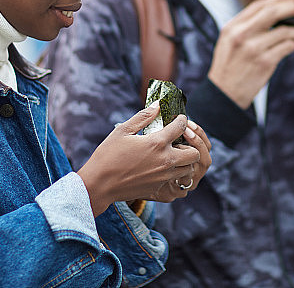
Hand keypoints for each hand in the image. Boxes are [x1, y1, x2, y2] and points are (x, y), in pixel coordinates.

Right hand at [77, 101, 200, 215]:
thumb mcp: (123, 131)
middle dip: (190, 144)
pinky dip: (175, 173)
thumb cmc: (108, 155)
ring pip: (188, 168)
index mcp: (157, 143)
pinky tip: (162, 167)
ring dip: (185, 160)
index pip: (181, 126)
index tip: (178, 119)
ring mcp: (163, 176)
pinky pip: (176, 180)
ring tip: (172, 154)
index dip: (181, 120)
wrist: (99, 185)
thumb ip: (143, 117)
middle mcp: (165, 160)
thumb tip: (158, 105)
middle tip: (179, 140)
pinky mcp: (159, 188)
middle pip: (194, 152)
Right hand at [208, 0, 293, 107]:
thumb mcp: (228, 41)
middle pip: (273, 12)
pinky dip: (292, 45)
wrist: (224, 94)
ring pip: (285, 31)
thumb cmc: (229, 66)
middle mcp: (242, 35)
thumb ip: (245, 25)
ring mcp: (254, 49)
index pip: (258, 5)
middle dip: (292, 8)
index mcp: (232, 27)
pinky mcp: (265, 62)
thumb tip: (273, 10)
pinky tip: (289, 48)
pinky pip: (287, 47)